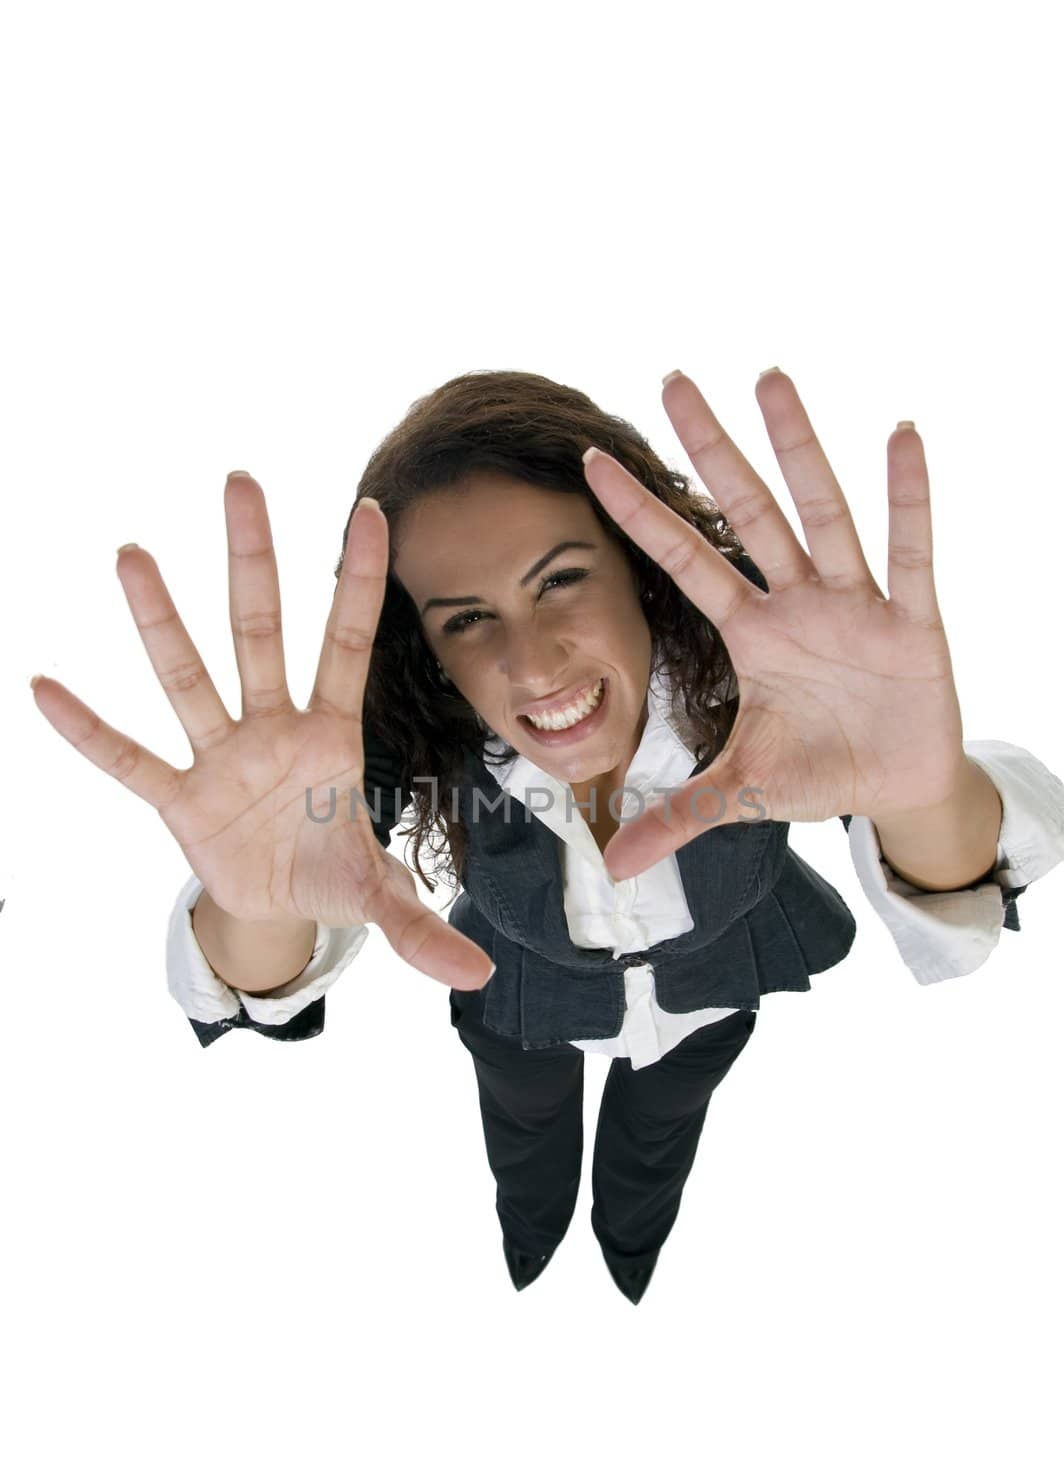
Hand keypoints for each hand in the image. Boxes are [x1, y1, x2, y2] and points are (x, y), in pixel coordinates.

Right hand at [31, 473, 494, 990]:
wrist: (277, 911)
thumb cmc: (331, 874)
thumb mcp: (378, 897)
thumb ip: (421, 928)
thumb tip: (478, 977)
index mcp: (332, 736)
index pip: (348, 644)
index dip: (358, 582)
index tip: (371, 509)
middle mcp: (273, 729)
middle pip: (261, 633)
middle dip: (254, 562)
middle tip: (242, 481)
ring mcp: (221, 758)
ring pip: (189, 678)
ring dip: (162, 622)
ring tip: (134, 554)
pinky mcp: (178, 800)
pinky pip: (130, 760)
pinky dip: (90, 732)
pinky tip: (46, 687)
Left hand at [583, 368, 968, 880]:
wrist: (896, 789)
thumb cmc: (819, 771)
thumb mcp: (744, 793)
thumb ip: (680, 817)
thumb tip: (613, 866)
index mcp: (751, 634)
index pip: (685, 561)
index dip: (641, 517)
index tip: (590, 462)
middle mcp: (796, 603)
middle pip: (747, 513)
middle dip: (712, 451)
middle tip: (672, 379)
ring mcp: (854, 604)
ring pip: (821, 515)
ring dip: (799, 449)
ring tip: (769, 377)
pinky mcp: (912, 623)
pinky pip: (910, 555)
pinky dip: (908, 500)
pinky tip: (901, 436)